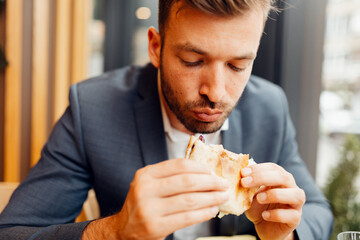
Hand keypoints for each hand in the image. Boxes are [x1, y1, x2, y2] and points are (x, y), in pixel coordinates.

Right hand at [82, 158, 228, 239]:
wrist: (125, 228)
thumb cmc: (145, 203)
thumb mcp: (151, 184)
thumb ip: (172, 177)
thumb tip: (206, 173)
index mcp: (146, 174)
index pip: (179, 165)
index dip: (200, 168)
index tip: (213, 172)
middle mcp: (145, 189)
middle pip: (187, 181)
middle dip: (210, 182)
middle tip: (223, 184)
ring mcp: (149, 209)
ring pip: (190, 200)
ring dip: (211, 198)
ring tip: (222, 197)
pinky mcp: (155, 226)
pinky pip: (187, 218)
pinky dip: (204, 213)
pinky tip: (212, 210)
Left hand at [241, 163, 304, 239]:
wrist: (265, 227)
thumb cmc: (259, 207)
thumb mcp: (250, 194)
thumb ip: (248, 186)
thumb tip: (239, 176)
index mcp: (280, 178)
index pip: (273, 168)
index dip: (258, 169)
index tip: (243, 173)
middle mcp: (291, 188)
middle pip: (284, 177)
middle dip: (263, 178)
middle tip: (245, 182)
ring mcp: (296, 204)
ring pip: (295, 195)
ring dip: (275, 194)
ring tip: (259, 198)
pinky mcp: (295, 219)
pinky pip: (292, 215)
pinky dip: (277, 214)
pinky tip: (265, 215)